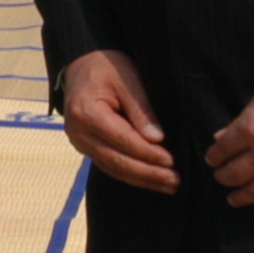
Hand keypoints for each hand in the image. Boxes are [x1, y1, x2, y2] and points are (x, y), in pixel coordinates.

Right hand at [60, 50, 178, 193]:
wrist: (81, 66)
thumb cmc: (106, 67)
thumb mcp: (128, 79)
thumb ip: (141, 109)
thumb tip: (157, 140)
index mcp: (86, 112)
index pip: (122, 140)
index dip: (148, 153)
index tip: (171, 161)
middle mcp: (78, 132)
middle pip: (116, 160)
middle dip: (148, 173)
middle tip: (175, 180)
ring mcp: (79, 142)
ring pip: (112, 168)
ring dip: (142, 179)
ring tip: (169, 186)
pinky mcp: (85, 147)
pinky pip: (108, 166)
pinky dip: (130, 175)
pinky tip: (150, 181)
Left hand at [204, 66, 253, 217]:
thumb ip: (240, 121)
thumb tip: (220, 138)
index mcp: (251, 128)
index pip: (221, 151)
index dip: (213, 157)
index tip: (212, 159)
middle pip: (234, 175)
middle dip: (223, 177)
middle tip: (220, 177)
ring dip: (240, 197)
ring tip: (233, 199)